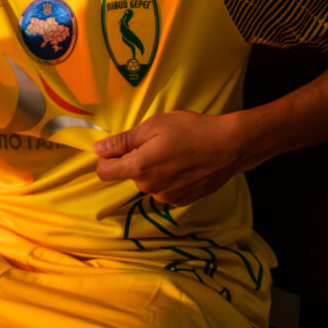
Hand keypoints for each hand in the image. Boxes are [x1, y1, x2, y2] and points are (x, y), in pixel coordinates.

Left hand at [94, 110, 240, 206]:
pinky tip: (186, 164)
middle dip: (138, 159)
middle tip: (159, 141)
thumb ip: (123, 141)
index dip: (106, 158)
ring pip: (149, 181)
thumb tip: (98, 149)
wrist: (229, 146)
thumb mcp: (153, 126)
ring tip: (176, 152)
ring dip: (155, 169)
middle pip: (130, 174)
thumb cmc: (190, 130)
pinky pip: (166, 189)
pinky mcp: (183, 201)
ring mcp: (167, 197)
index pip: (105, 172)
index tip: (118, 147)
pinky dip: (170, 178)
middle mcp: (149, 188)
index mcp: (138, 168)